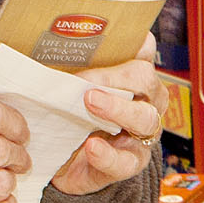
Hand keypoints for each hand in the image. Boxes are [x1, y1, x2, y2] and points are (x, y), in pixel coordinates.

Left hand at [51, 54, 161, 193]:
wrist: (65, 164)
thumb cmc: (72, 118)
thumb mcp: (72, 91)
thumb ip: (73, 69)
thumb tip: (55, 45)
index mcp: (134, 81)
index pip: (145, 54)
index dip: (138, 45)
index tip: (118, 38)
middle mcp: (146, 103)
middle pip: (148, 82)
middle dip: (117, 78)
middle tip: (86, 81)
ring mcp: (142, 136)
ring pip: (145, 118)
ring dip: (118, 109)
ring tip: (90, 103)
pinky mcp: (130, 164)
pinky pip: (126, 161)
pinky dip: (108, 154)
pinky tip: (92, 147)